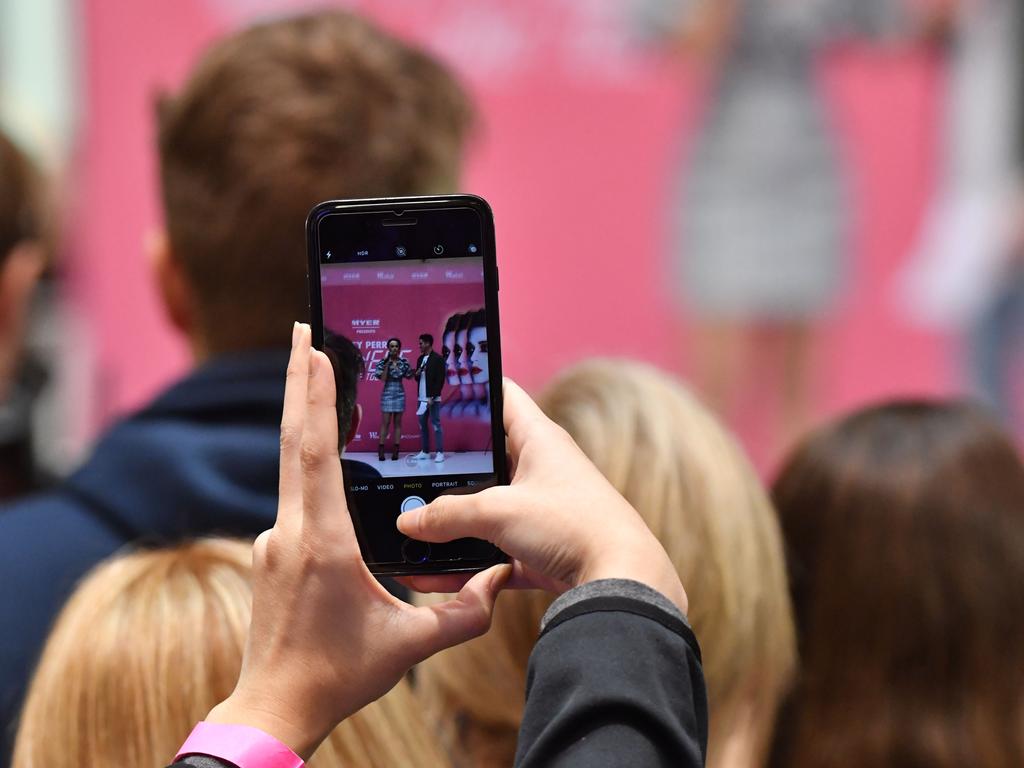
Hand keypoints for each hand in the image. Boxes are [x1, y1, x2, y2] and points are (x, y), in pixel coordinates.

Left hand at [207, 324, 508, 758]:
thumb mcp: (411, 647)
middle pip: (293, 441)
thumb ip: (464, 614)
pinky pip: (292, 495)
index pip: (316, 454)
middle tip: (301, 331)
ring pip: (289, 466)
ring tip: (314, 373)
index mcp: (322, 543)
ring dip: (303, 417)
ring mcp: (274, 541)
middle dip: (298, 381)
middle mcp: (290, 532)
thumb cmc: (338, 677)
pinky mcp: (272, 553)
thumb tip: (499, 584)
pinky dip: (306, 462)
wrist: (273, 707)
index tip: (315, 351)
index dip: (317, 398)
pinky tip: (325, 456)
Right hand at [397, 379, 686, 613]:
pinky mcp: (542, 547)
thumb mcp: (498, 512)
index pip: (501, 396)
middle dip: (449, 468)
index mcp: (539, 439)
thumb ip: (448, 515)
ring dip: (456, 521)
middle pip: (486, 458)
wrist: (621, 580)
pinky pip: (496, 551)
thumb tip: (407, 522)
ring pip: (488, 508)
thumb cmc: (571, 526)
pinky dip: (470, 562)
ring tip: (414, 529)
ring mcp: (543, 509)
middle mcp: (542, 469)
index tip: (433, 390)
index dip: (470, 387)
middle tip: (406, 470)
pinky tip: (437, 574)